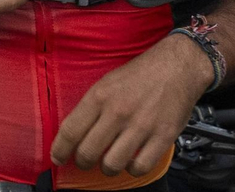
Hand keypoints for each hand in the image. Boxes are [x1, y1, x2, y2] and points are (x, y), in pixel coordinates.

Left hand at [50, 33, 212, 177]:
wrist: (177, 66)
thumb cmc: (141, 74)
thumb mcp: (107, 82)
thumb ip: (90, 107)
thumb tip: (73, 134)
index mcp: (100, 95)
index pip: (70, 130)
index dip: (59, 149)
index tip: (57, 157)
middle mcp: (118, 112)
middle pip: (88, 152)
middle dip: (82, 162)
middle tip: (85, 160)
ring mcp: (141, 126)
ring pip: (112, 164)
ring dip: (107, 167)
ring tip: (109, 160)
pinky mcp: (163, 136)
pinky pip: (140, 167)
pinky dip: (133, 169)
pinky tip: (132, 160)